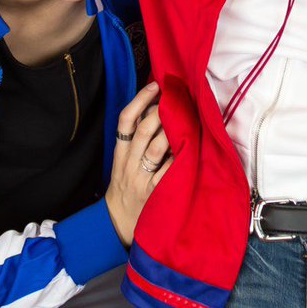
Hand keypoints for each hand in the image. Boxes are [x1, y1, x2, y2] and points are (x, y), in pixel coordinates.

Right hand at [105, 82, 170, 245]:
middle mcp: (129, 164)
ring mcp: (142, 179)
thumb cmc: (124, 187)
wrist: (117, 222)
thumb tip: (154, 108)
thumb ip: (134, 139)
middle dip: (161, 112)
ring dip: (172, 132)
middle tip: (175, 99)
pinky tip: (189, 148)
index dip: (139, 100)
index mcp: (120, 153)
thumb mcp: (121, 162)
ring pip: (157, 150)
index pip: (124, 121)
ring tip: (185, 118)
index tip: (155, 85)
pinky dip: (178, 159)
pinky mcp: (154, 193)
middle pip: (143, 131)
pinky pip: (168, 172)